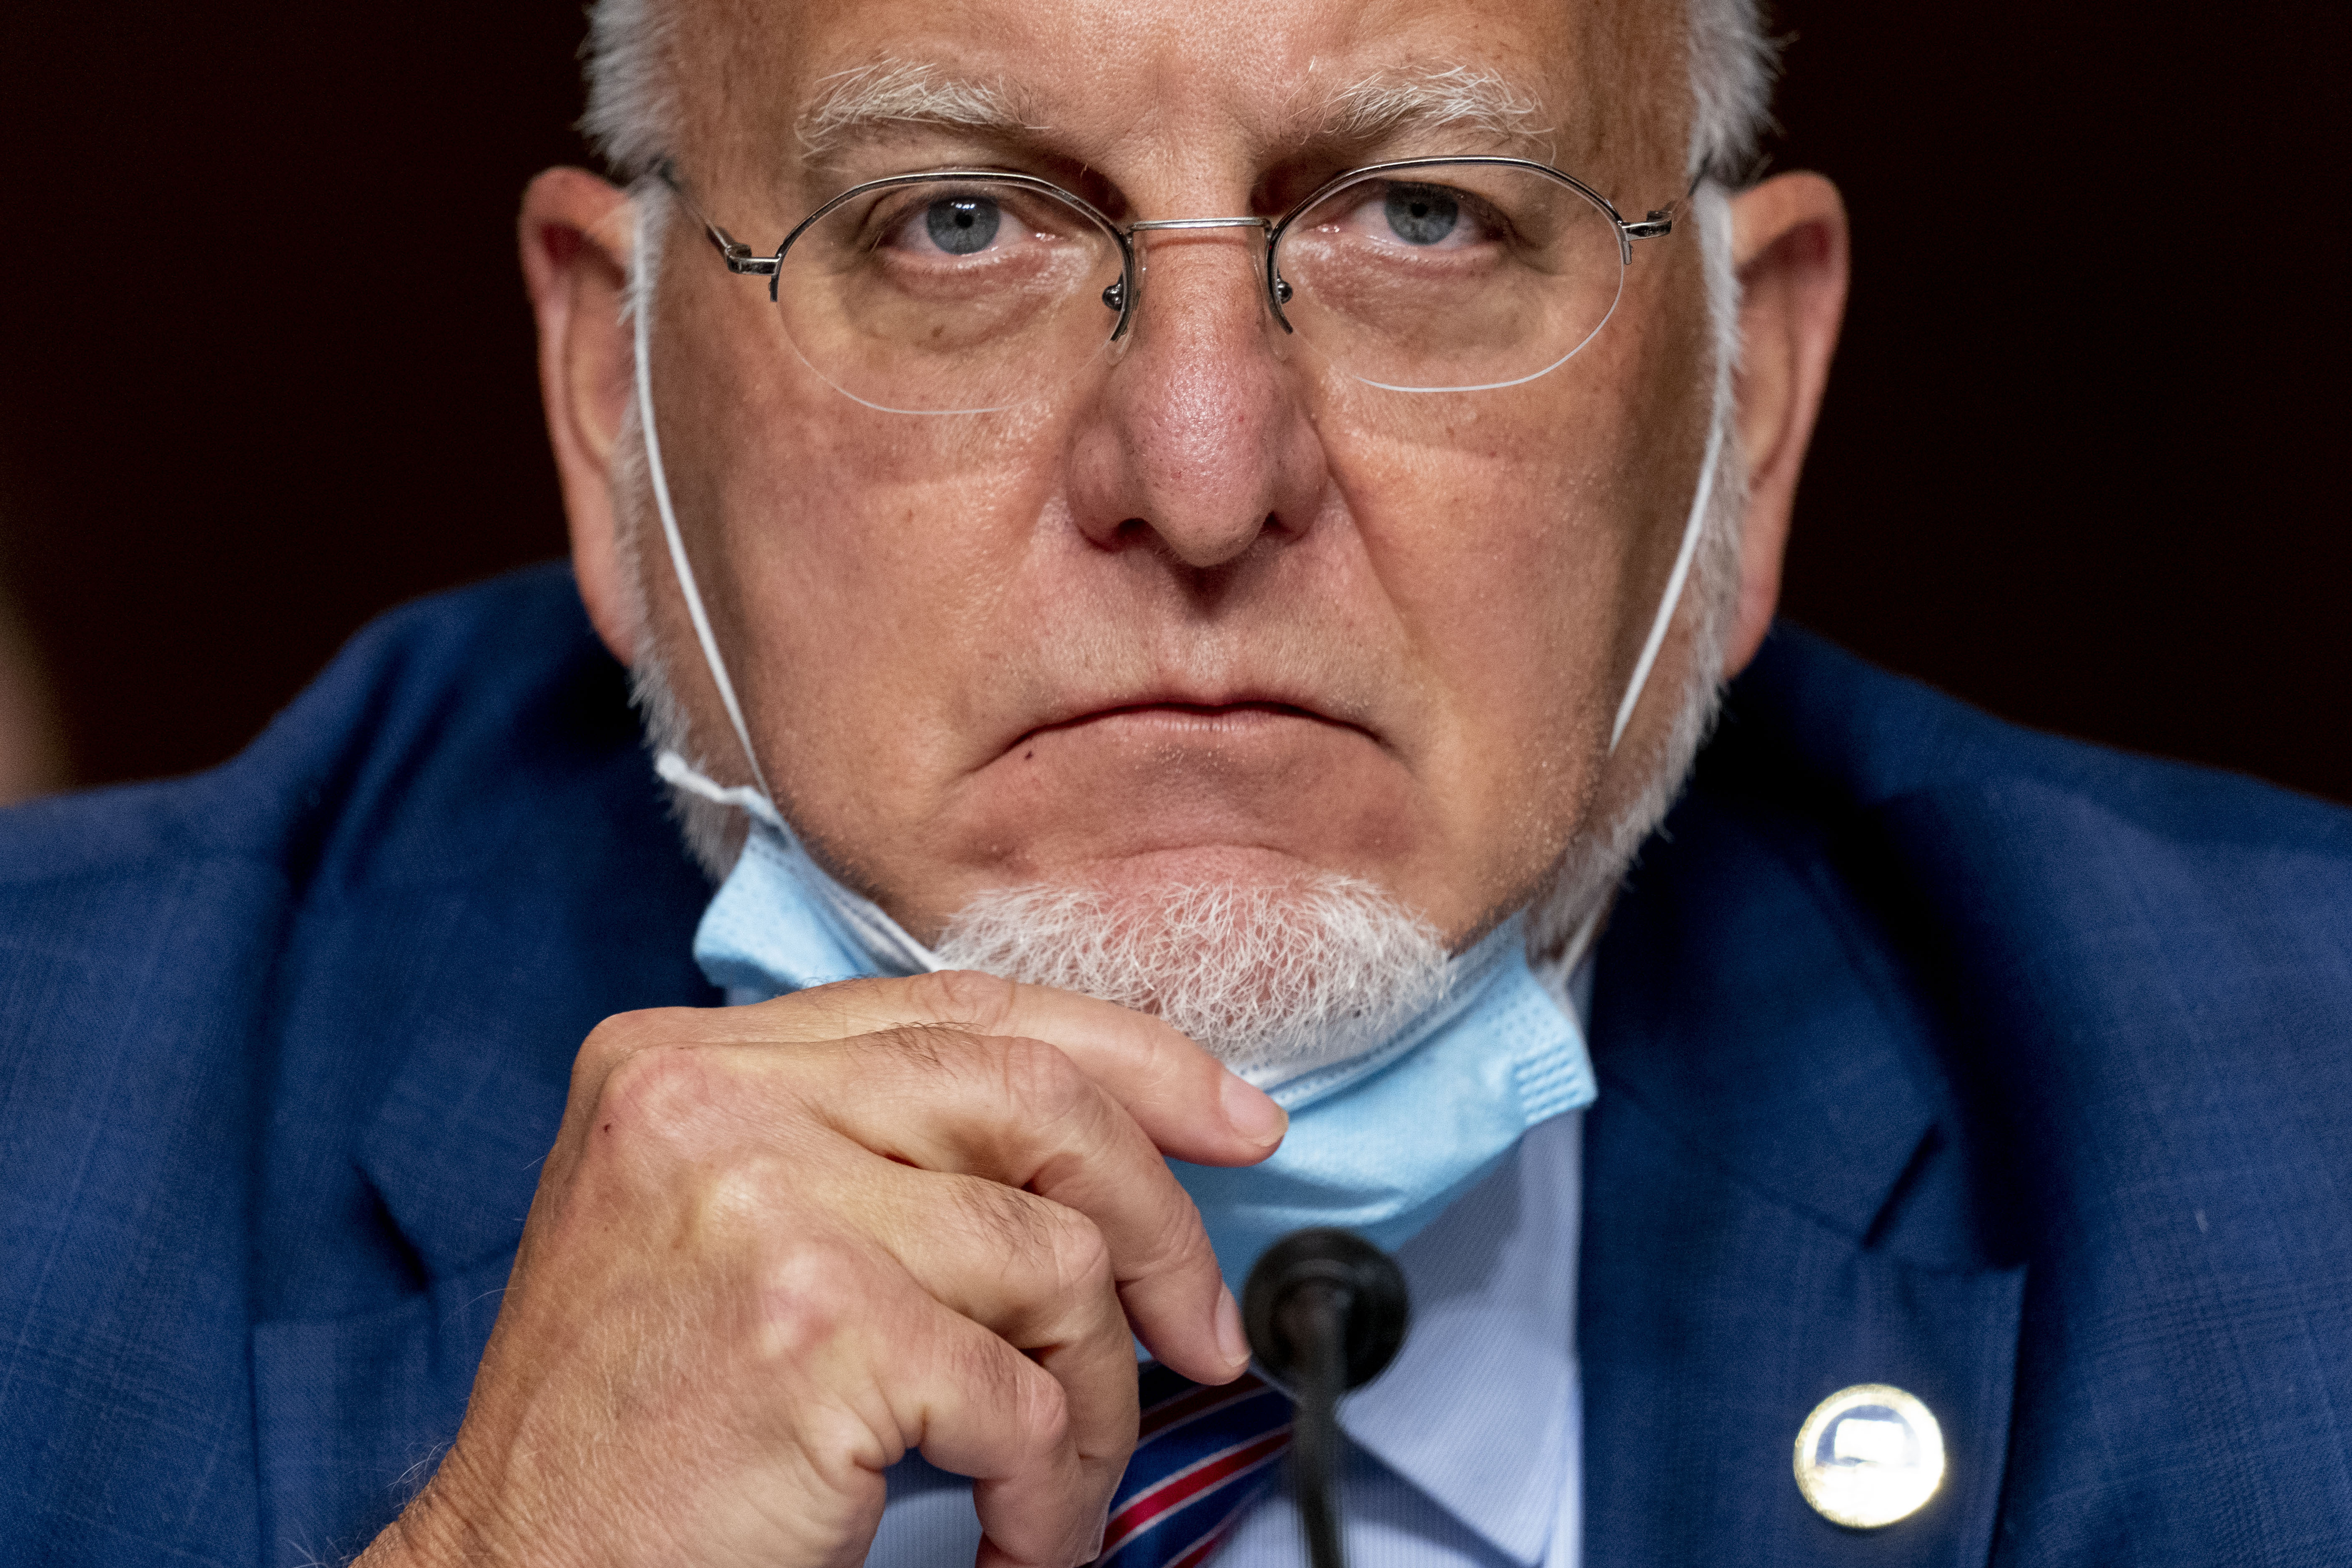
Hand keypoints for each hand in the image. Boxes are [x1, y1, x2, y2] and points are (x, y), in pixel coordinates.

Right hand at [357, 970, 1284, 1567]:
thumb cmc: (641, 1433)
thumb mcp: (733, 1232)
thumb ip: (877, 1155)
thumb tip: (1105, 1152)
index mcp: (692, 1057)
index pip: (962, 1010)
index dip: (1127, 1057)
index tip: (1234, 1120)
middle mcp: (713, 1099)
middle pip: (1035, 1103)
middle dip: (1157, 1223)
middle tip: (1201, 1335)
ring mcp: (759, 1201)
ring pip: (1051, 1262)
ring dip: (1093, 1401)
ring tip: (1049, 1484)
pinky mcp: (811, 1325)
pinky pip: (1024, 1396)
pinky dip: (1051, 1487)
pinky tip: (1010, 1533)